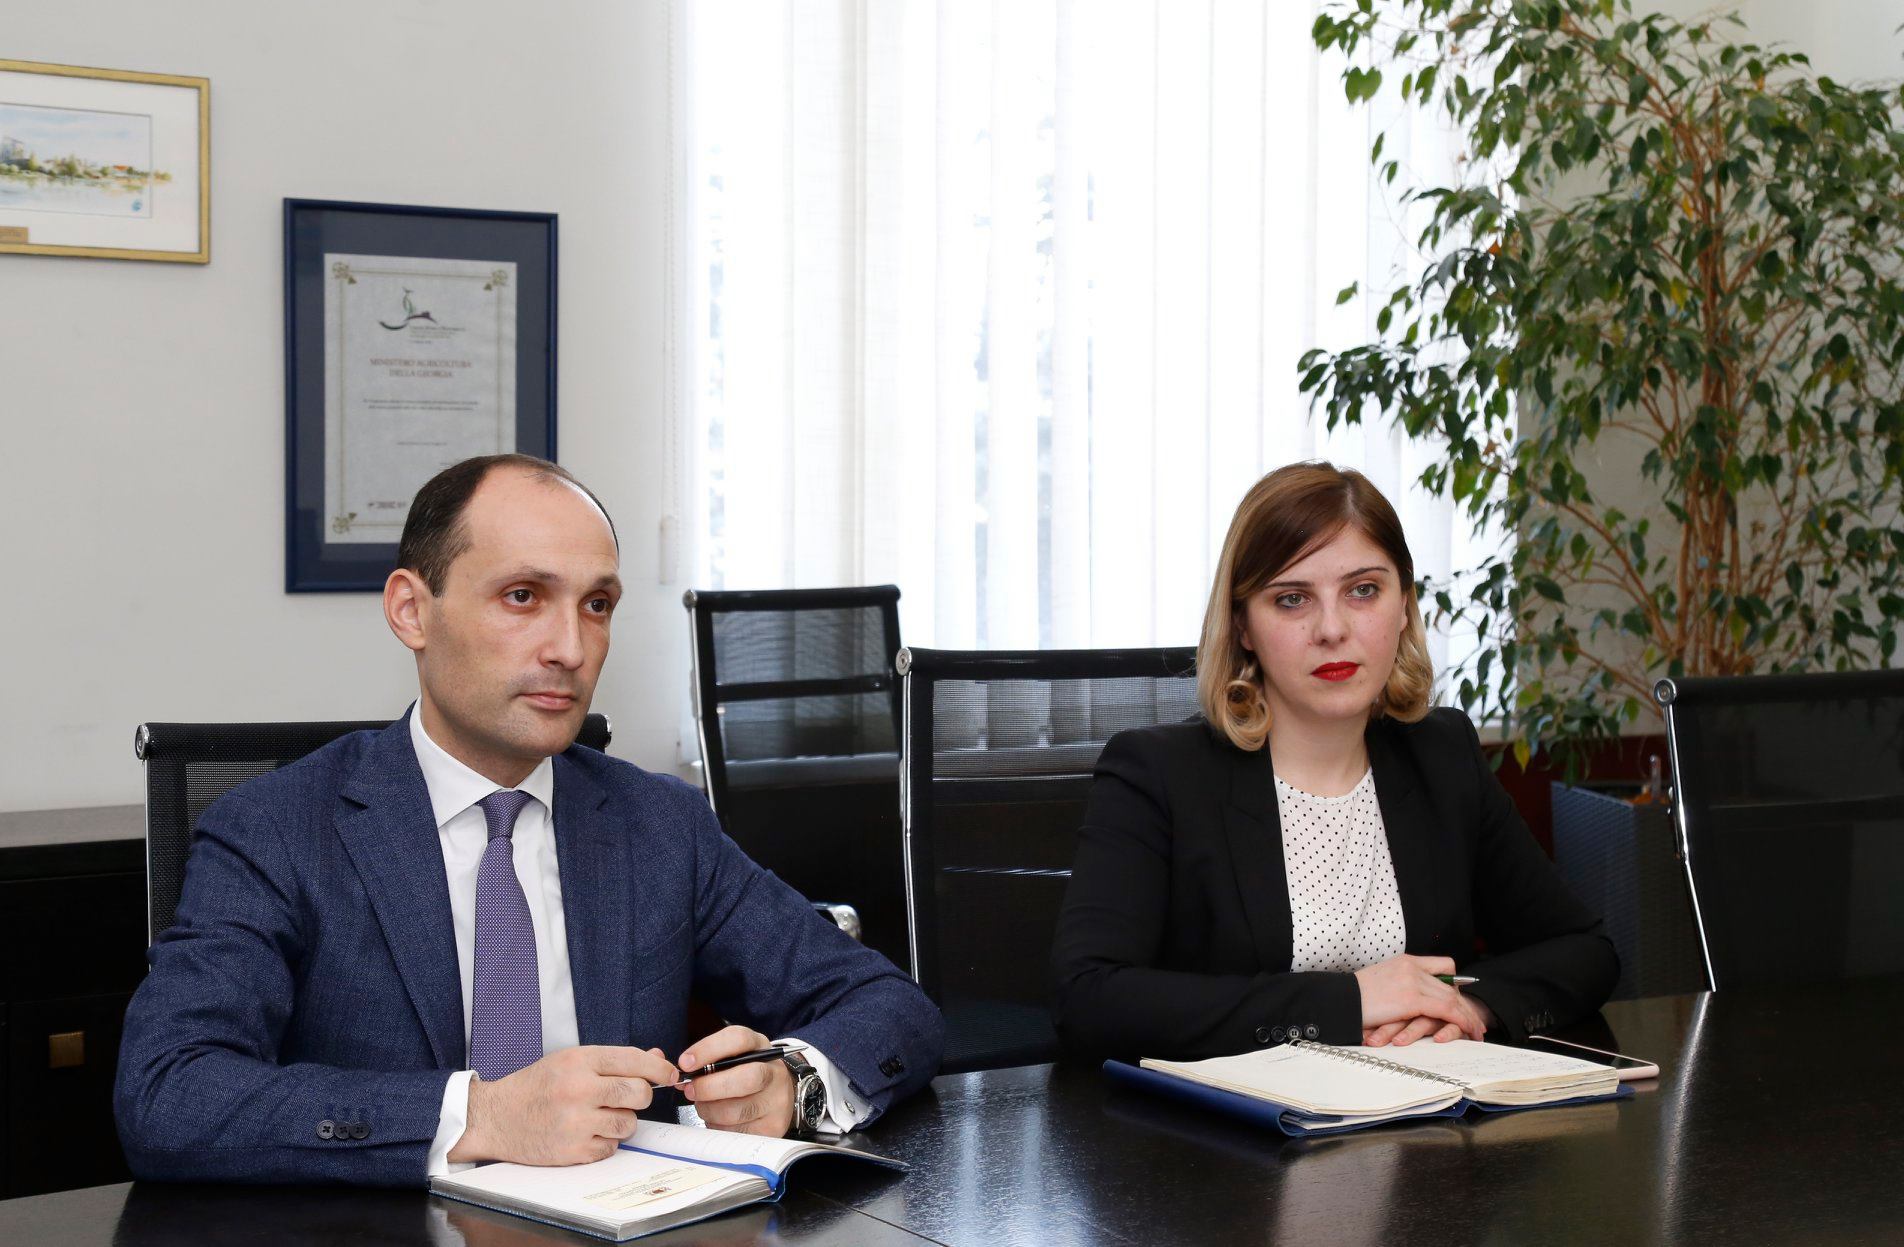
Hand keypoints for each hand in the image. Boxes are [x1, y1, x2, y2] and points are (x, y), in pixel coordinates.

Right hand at [450, 1045, 677, 1165]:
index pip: (634, 1060)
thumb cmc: (535, 1086)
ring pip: (629, 1124)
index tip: (669, 1074)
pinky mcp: (573, 1151)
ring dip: (622, 1122)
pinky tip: (585, 1132)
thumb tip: (657, 1058)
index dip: (659, 1069)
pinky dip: (604, 1142)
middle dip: (640, 1096)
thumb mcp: (570, 1060)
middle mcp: (578, 1090)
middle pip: (639, 1094)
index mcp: (579, 1061)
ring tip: (599, 1116)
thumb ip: (614, 1060)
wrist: (496, 1117)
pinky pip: (611, 1148)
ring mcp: (576, 1123)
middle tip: (626, 1098)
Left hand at [678, 1025, 796, 1137]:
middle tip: (690, 1090)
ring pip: (735, 1111)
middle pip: (744, 1079)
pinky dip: (719, 1127)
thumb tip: (684, 1076)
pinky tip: (719, 1120)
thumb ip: (710, 1061)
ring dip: (710, 1111)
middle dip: (709, 1087)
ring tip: (705, 1106)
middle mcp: (774, 1072)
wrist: (777, 1094)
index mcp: (760, 1046)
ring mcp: (777, 1101)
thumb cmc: (746, 1073)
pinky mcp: (773, 1126)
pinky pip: (736, 1132)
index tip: (685, 1063)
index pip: (738, 1039)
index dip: (708, 1050)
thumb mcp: (733, 1056)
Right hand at [1353, 954, 1488, 1044]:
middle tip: (1476, 1021)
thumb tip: (1410, 1002)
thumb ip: (1399, 986)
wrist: (1339, 1000)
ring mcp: (1413, 981)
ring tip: (1476, 1031)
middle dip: (1466, 1004)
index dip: (1455, 983)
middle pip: (1451, 985)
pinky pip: (1447, 1009)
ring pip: (1453, 997)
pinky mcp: (1412, 999)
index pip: (1443, 965)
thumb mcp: (1381, 983)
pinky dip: (1461, 1020)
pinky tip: (1467, 1030)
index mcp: (1405, 961)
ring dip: (1467, 1016)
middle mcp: (1412, 967)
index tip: (1461, 998)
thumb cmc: (1354, 998)